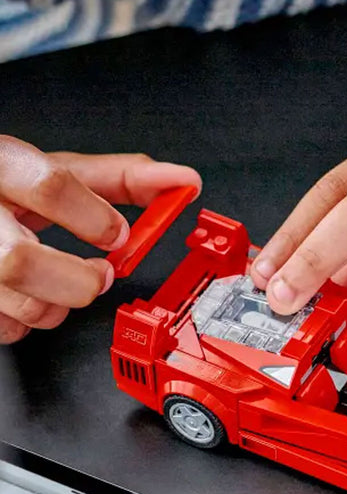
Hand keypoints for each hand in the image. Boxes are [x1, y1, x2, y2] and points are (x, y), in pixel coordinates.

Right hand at [0, 136, 200, 342]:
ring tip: (64, 287)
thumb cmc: (7, 186)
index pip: (50, 187)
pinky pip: (3, 327)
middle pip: (21, 262)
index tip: (118, 235)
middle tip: (99, 274)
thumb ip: (120, 178)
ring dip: (57, 305)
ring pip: (16, 301)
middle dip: (77, 280)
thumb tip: (182, 182)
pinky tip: (30, 297)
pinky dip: (27, 322)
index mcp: (2, 166)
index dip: (96, 219)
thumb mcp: (57, 171)